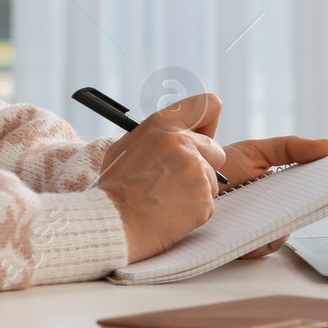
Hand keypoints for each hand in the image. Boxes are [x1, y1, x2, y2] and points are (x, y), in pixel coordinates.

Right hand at [97, 94, 228, 263]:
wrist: (112, 222)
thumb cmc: (116, 187)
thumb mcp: (128, 145)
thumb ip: (160, 136)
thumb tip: (185, 133)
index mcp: (163, 125)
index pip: (207, 105)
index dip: (208, 121)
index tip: (205, 131)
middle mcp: (183, 143)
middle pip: (216, 151)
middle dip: (203, 165)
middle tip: (177, 179)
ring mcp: (196, 171)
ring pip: (212, 180)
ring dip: (196, 190)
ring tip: (166, 198)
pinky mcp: (203, 198)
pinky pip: (208, 203)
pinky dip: (194, 211)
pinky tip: (171, 212)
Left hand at [215, 135, 327, 259]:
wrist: (183, 179)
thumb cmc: (220, 167)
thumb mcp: (257, 151)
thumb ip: (291, 147)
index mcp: (281, 192)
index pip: (311, 195)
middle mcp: (273, 214)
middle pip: (299, 216)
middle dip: (310, 205)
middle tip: (316, 192)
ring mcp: (258, 230)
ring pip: (282, 234)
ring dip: (281, 221)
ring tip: (272, 204)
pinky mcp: (241, 245)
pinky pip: (262, 246)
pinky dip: (260, 237)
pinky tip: (251, 223)